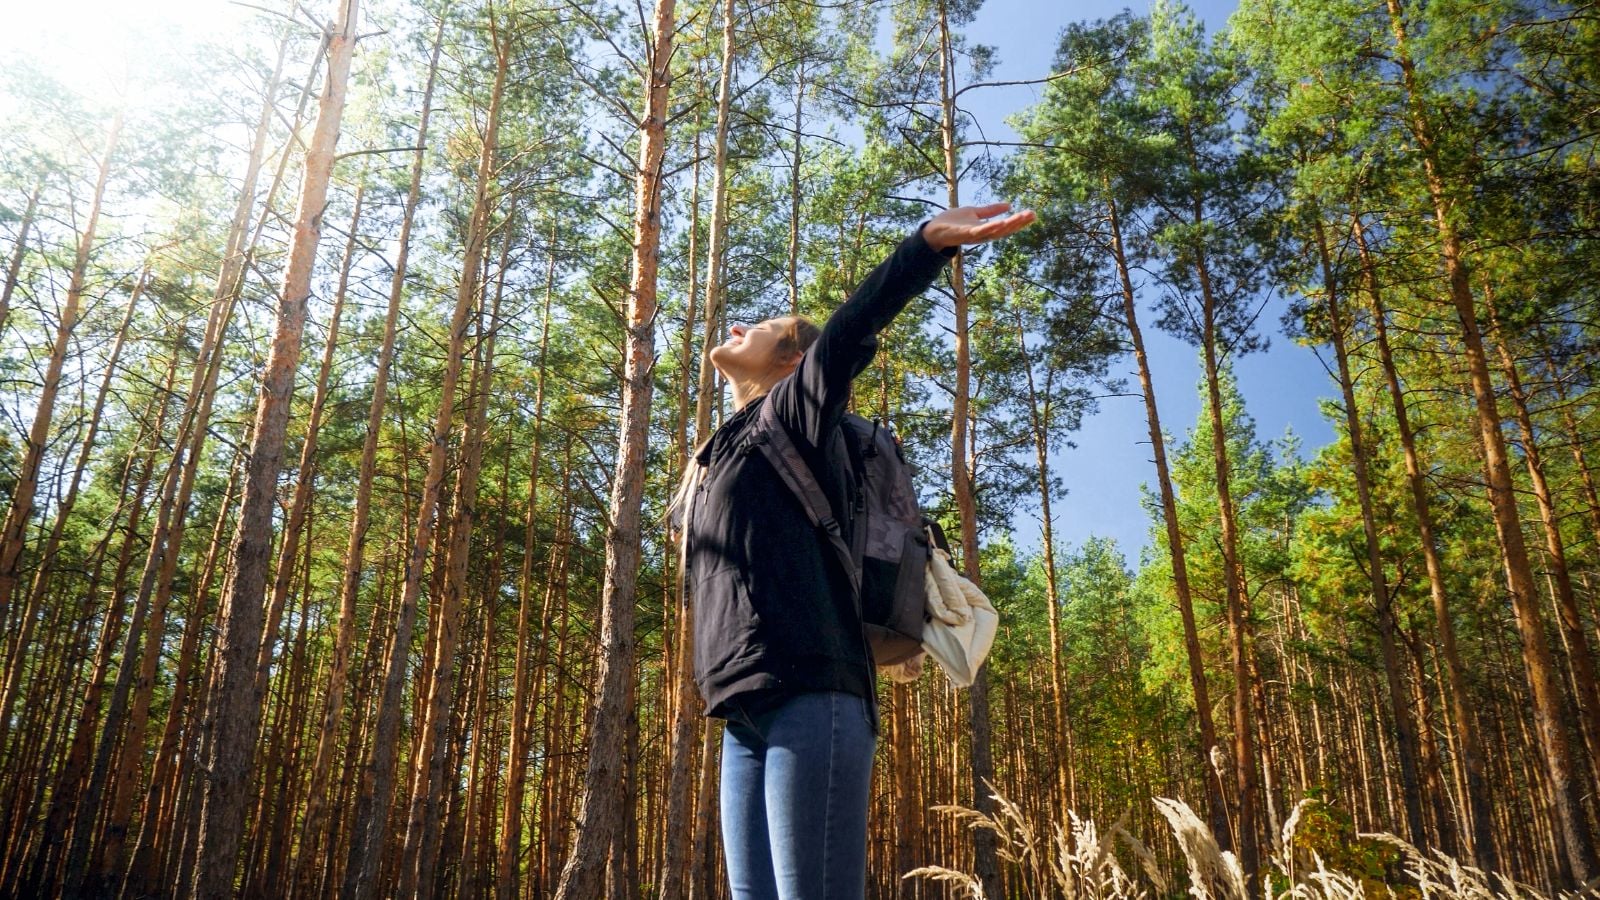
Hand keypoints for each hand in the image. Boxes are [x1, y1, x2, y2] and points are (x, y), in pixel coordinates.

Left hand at [922, 201, 1036, 251]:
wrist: (933, 230)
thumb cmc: (952, 222)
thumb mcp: (975, 213)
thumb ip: (990, 210)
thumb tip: (1009, 205)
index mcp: (986, 229)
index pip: (1007, 225)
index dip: (1020, 221)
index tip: (1033, 214)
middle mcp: (983, 234)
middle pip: (1004, 230)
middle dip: (1019, 223)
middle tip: (1032, 215)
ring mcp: (974, 236)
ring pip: (994, 232)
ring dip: (1008, 225)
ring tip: (1021, 218)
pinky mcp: (964, 234)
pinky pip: (979, 232)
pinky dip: (989, 228)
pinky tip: (1000, 223)